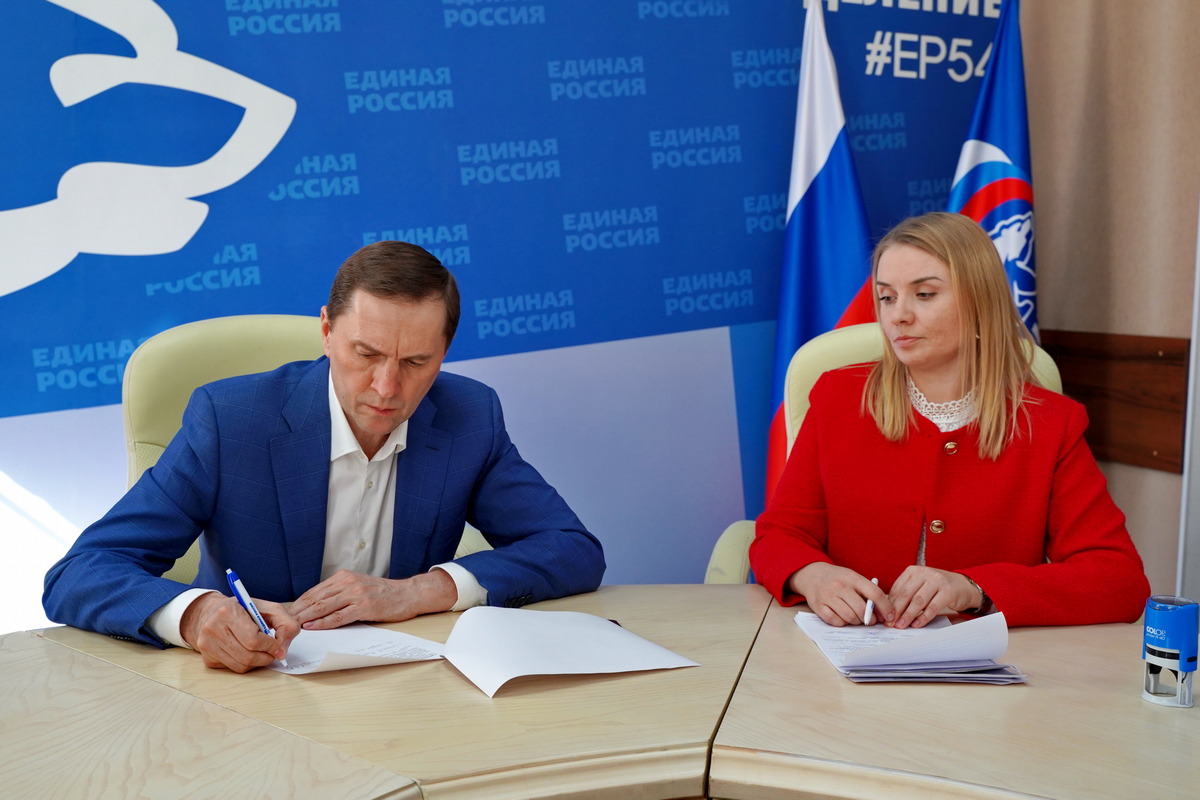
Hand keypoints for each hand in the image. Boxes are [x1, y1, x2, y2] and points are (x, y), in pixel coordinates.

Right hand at [180, 591, 297, 672]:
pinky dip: (245, 664)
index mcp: (228, 611)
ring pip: (241, 666)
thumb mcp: (268, 608)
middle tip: (273, 653)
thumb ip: (285, 623)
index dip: (270, 646)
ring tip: (263, 653)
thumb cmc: (243, 609)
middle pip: (247, 656)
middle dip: (266, 657)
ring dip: (257, 662)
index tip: (279, 648)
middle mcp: (213, 628)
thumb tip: (283, 650)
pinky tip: (246, 652)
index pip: (253, 640)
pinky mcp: (207, 657)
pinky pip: (232, 668)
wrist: (211, 612)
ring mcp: (207, 644)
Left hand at [289, 569, 457, 630]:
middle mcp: (349, 583)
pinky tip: (312, 627)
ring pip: (324, 607)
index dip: (299, 602)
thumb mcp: (358, 586)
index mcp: (344, 577)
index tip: (285, 612)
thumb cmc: (382, 594)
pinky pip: (339, 616)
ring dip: (306, 617)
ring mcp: (357, 594)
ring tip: (292, 625)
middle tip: (282, 621)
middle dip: (297, 611)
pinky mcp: (364, 607)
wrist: (407, 594)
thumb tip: (315, 608)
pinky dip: (323, 623)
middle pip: (316, 598)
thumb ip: (339, 593)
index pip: (315, 591)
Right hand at [789, 562, 890, 626]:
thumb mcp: (853, 578)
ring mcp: (828, 596)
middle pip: (862, 610)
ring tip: (856, 618)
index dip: (885, 608)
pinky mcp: (818, 606)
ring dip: (857, 622)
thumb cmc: (838, 579)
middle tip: (871, 620)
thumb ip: (867, 592)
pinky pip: (836, 622)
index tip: (889, 617)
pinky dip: (843, 623)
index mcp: (852, 578)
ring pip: (849, 617)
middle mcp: (840, 586)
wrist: (812, 574)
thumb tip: (884, 612)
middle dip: (870, 619)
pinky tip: (843, 618)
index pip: (874, 594)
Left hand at [888, 566, 980, 628]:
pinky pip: (933, 607)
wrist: (962, 586)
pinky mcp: (948, 591)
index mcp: (913, 571)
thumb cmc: (937, 588)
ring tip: (901, 625)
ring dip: (908, 615)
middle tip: (890, 623)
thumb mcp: (919, 586)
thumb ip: (906, 595)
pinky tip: (917, 624)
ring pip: (918, 601)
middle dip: (896, 611)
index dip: (889, 604)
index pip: (897, 588)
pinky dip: (923, 617)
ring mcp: (937, 581)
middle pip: (906, 594)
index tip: (884, 616)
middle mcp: (924, 573)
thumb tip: (889, 611)